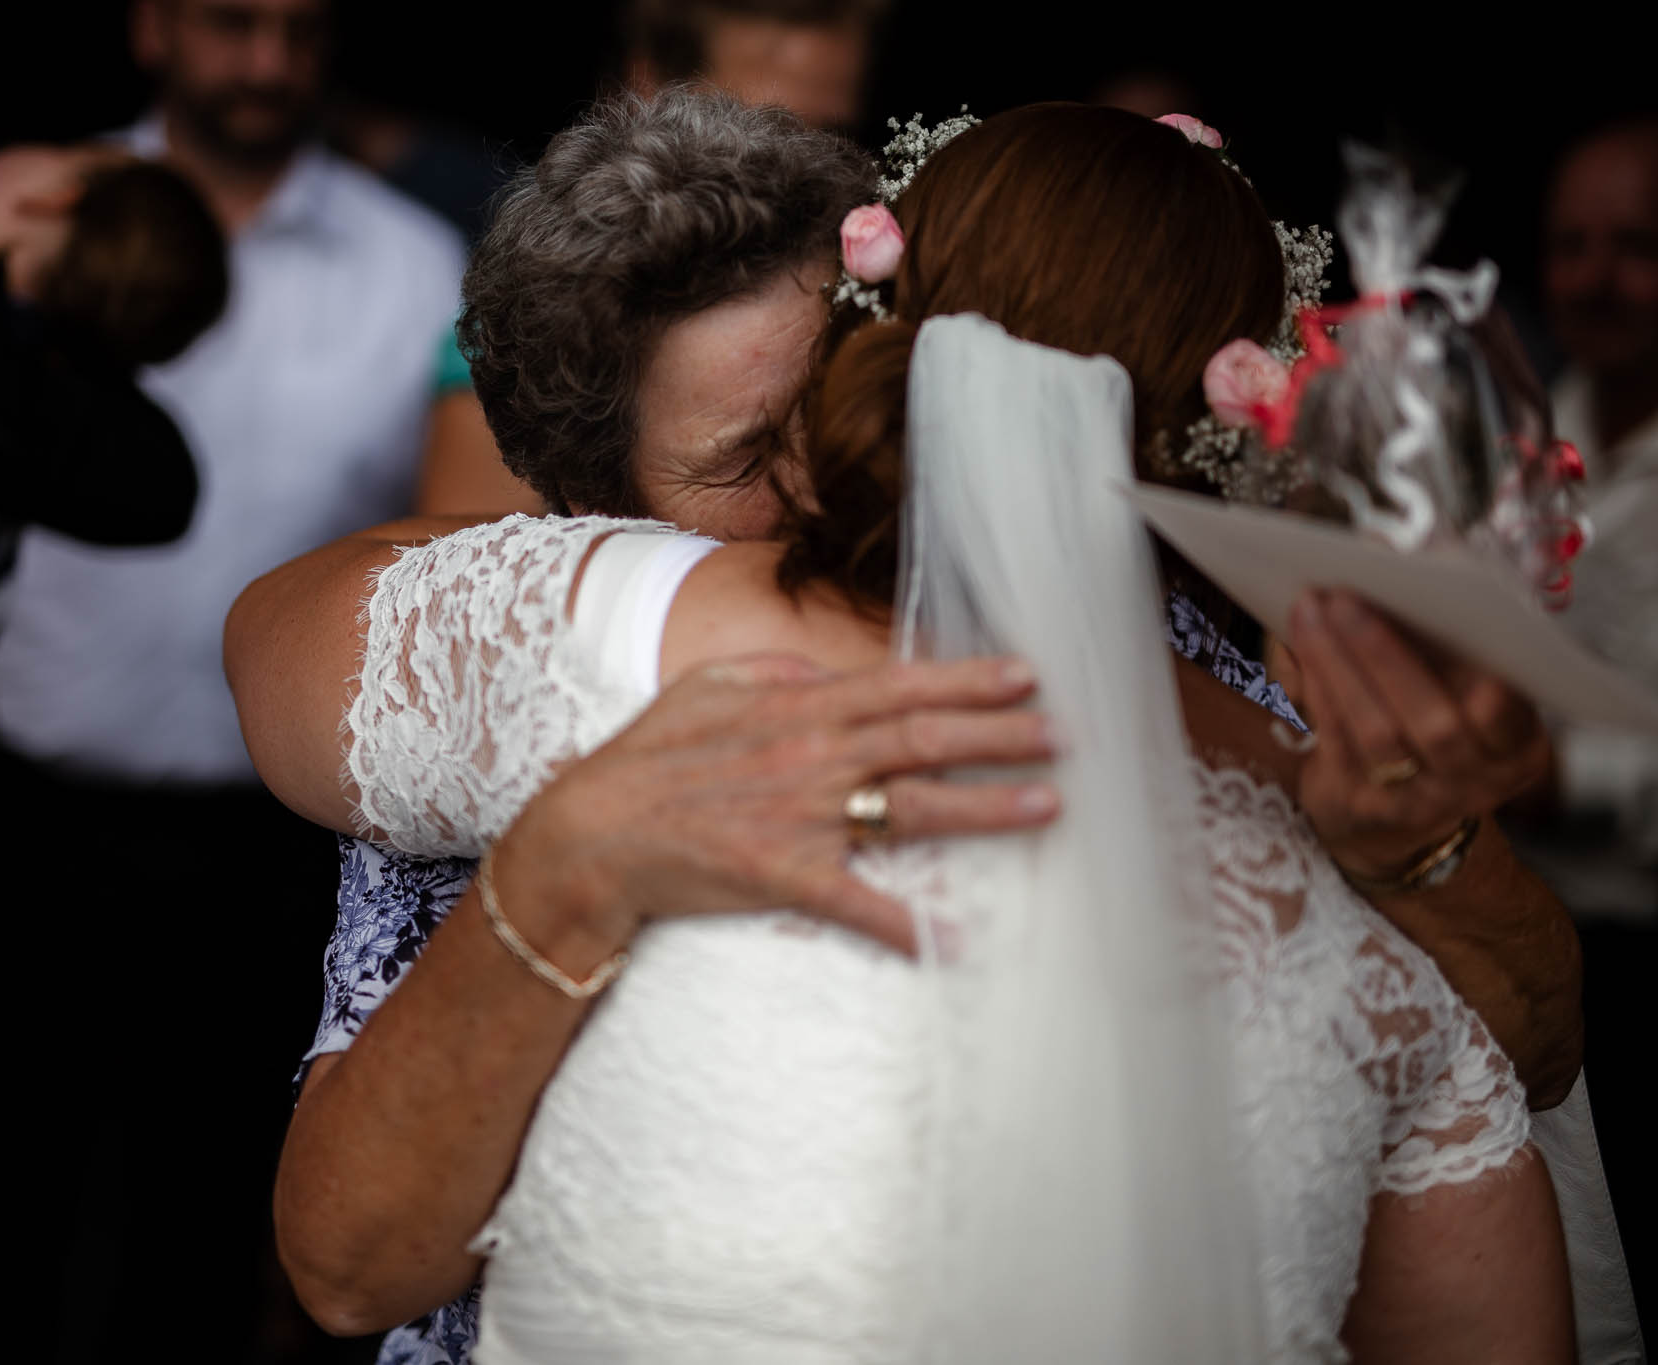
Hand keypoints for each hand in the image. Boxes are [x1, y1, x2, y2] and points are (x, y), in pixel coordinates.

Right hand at [491, 652, 1058, 959]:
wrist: (593, 832)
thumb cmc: (648, 760)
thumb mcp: (706, 689)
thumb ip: (774, 672)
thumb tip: (827, 670)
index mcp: (796, 709)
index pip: (901, 687)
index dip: (968, 681)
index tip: (1024, 675)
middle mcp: (812, 757)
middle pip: (925, 741)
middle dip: (1001, 736)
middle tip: (1064, 734)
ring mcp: (803, 817)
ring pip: (913, 810)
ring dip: (987, 807)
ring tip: (1048, 804)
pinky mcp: (784, 877)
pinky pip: (859, 904)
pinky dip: (909, 925)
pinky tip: (957, 941)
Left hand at [1285, 590, 1550, 882]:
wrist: (1396, 822)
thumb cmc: (1431, 722)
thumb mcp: (1460, 689)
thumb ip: (1450, 638)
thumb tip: (1396, 557)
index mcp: (1516, 745)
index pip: (1510, 713)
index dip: (1492, 679)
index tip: (1466, 622)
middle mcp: (1475, 779)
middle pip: (1434, 722)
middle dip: (1385, 653)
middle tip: (1347, 596)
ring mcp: (1419, 800)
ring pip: (1377, 731)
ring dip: (1337, 662)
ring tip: (1310, 607)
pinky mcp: (1363, 806)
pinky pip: (1337, 742)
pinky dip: (1318, 686)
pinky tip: (1301, 643)